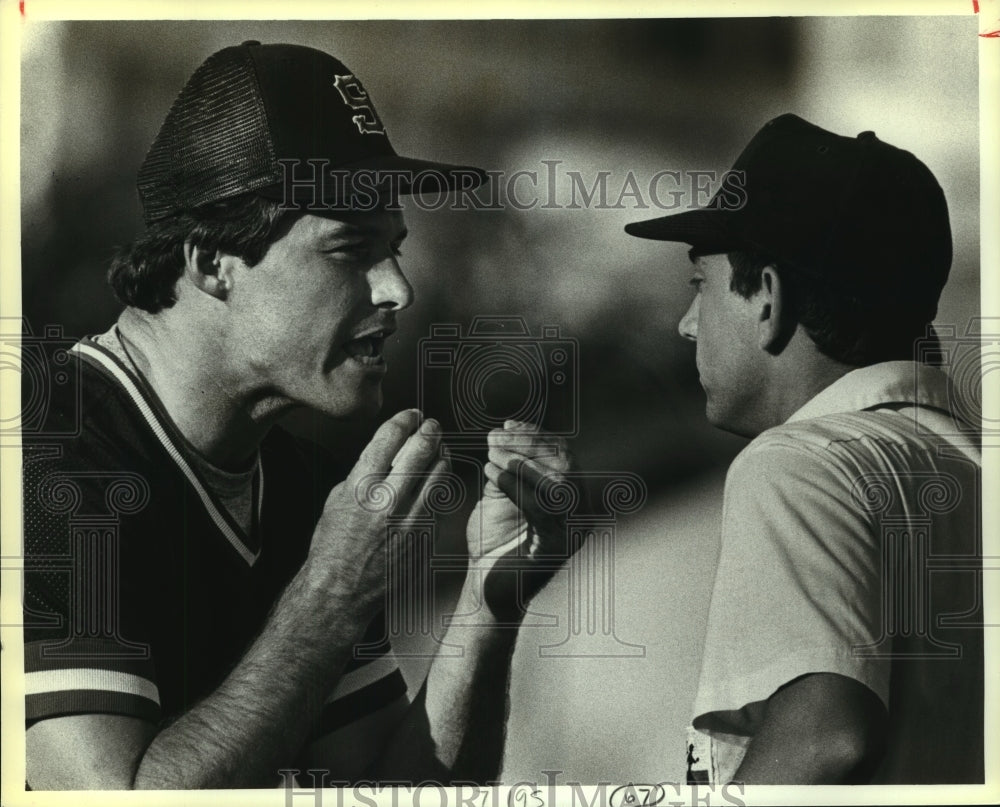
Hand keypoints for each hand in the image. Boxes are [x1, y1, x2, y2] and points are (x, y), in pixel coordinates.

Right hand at [309, 409, 447, 617]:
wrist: (341, 588)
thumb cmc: (334, 544)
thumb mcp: (338, 498)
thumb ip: (363, 472)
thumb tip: (386, 452)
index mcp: (361, 485)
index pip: (390, 437)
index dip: (405, 419)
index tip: (411, 415)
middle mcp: (387, 499)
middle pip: (420, 449)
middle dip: (429, 431)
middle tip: (432, 425)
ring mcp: (410, 519)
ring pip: (438, 473)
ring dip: (442, 455)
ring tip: (440, 447)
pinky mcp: (424, 536)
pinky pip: (441, 501)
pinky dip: (442, 484)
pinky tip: (440, 477)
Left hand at [467, 420, 583, 621]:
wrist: (487, 588)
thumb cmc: (493, 541)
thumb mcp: (502, 494)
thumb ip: (511, 465)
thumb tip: (506, 429)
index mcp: (571, 496)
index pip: (563, 454)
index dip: (536, 434)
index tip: (507, 424)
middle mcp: (581, 512)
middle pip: (566, 463)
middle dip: (530, 444)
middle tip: (496, 437)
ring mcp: (574, 530)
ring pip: (559, 483)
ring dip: (523, 462)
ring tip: (492, 452)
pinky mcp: (560, 548)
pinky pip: (542, 510)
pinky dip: (517, 486)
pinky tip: (493, 473)